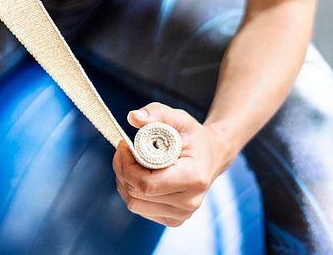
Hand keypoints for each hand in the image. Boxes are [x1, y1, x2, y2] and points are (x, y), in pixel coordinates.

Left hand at [111, 102, 232, 227]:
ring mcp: (181, 214)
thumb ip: (156, 113)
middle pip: (136, 194)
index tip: (124, 145)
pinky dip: (131, 191)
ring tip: (131, 162)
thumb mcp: (177, 118)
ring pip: (134, 204)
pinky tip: (138, 174)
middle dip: (122, 170)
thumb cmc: (192, 136)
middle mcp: (189, 202)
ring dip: (124, 181)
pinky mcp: (172, 219)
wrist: (210, 156)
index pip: (146, 184)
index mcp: (193, 178)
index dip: (126, 165)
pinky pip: (139, 208)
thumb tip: (133, 117)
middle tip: (125, 150)